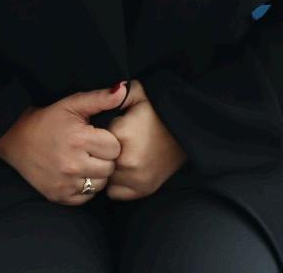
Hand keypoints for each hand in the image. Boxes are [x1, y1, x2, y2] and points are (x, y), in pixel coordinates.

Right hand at [0, 85, 126, 203]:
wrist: (16, 139)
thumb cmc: (48, 120)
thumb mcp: (73, 104)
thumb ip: (100, 98)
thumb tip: (123, 90)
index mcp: (79, 139)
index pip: (115, 148)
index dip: (108, 141)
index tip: (97, 137)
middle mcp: (73, 164)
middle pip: (110, 168)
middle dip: (104, 158)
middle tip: (91, 150)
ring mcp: (65, 183)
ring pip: (100, 184)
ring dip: (96, 174)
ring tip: (84, 161)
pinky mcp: (59, 196)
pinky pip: (86, 197)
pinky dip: (84, 188)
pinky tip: (76, 174)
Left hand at [99, 78, 187, 200]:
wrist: (188, 132)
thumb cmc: (160, 111)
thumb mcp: (139, 93)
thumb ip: (117, 92)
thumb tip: (107, 90)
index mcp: (122, 135)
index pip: (94, 138)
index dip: (100, 133)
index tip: (110, 129)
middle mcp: (126, 160)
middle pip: (98, 159)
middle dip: (102, 152)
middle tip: (117, 143)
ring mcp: (135, 178)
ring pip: (105, 177)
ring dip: (110, 168)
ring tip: (123, 155)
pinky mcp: (143, 189)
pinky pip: (115, 192)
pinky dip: (118, 183)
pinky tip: (126, 170)